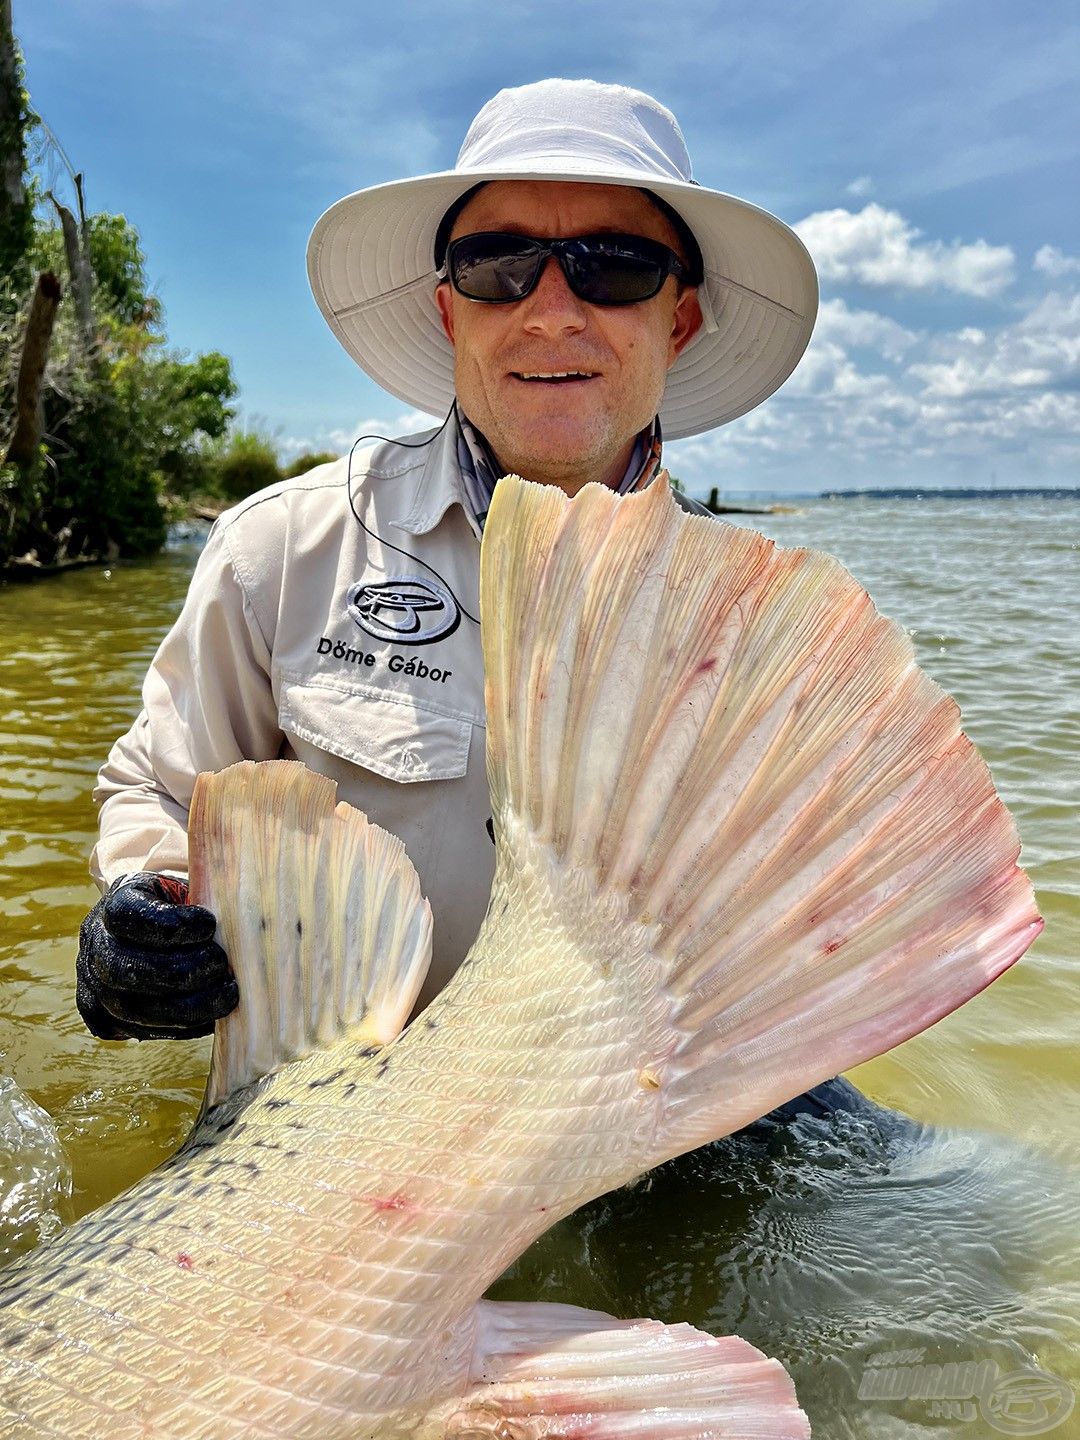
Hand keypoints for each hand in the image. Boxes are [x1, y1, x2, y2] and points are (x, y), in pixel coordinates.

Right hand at [76, 873, 238, 1039]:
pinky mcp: (105, 1019)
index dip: (173, 924)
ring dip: (189, 1007)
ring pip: (135, 1009)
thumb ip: (204, 897)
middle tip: (221, 966)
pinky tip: (210, 1016)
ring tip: (226, 996)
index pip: (132, 917)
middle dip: (184, 972)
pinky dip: (182, 1026)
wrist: (145, 930)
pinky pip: (142, 1030)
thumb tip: (240, 917)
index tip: (210, 924)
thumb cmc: (177, 907)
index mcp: (114, 906)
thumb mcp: (184, 889)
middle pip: (129, 969)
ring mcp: (95, 987)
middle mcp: (96, 947)